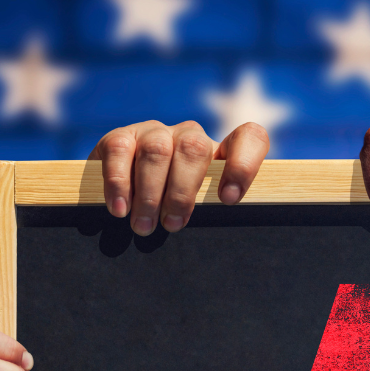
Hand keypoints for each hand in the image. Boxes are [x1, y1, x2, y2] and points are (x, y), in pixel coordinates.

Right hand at [90, 119, 269, 234]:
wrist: (125, 198)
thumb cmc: (173, 211)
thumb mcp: (199, 210)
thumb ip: (211, 212)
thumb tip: (219, 238)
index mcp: (220, 153)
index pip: (249, 138)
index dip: (243, 164)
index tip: (228, 200)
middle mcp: (189, 135)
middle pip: (193, 149)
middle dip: (182, 193)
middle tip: (172, 226)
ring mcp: (155, 132)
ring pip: (157, 150)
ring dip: (150, 194)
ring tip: (144, 226)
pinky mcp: (120, 136)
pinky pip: (120, 151)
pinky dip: (119, 183)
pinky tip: (120, 209)